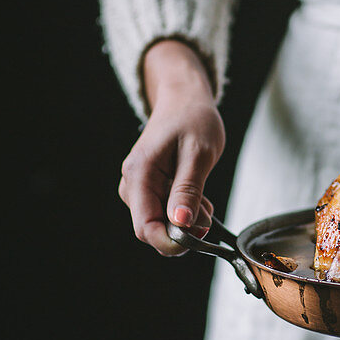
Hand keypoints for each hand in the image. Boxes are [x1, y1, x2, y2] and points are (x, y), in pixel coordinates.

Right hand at [118, 40, 225, 255]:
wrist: (184, 98)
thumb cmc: (193, 119)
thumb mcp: (198, 153)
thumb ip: (188, 189)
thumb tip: (180, 224)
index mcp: (139, 174)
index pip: (145, 227)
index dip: (170, 242)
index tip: (197, 239)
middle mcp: (132, 183)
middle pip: (151, 228)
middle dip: (182, 230)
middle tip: (208, 210)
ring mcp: (138, 186)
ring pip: (160, 222)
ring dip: (186, 220)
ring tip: (204, 195)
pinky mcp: (148, 187)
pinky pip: (164, 212)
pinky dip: (184, 211)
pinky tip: (197, 194)